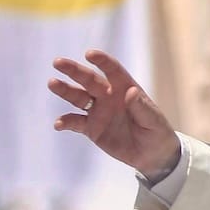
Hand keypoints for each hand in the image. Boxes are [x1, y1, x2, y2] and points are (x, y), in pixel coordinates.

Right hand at [50, 50, 180, 178]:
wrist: (152, 155)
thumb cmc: (157, 131)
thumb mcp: (153, 120)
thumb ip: (141, 107)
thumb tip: (130, 92)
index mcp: (126, 88)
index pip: (113, 70)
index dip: (102, 61)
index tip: (90, 54)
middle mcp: (109, 96)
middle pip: (89, 80)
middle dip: (74, 70)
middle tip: (58, 62)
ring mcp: (98, 111)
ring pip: (78, 97)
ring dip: (65, 90)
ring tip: (52, 83)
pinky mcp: (92, 128)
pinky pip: (75, 122)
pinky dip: (66, 122)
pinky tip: (58, 124)